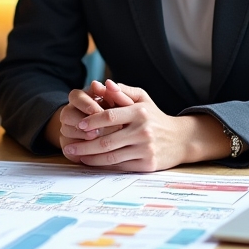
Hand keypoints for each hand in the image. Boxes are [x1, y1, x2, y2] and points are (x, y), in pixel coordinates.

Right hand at [48, 80, 121, 149]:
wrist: (121, 137)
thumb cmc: (122, 115)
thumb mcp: (122, 104)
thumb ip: (117, 94)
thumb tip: (109, 83)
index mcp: (82, 98)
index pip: (76, 96)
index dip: (85, 104)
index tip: (97, 110)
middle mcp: (71, 112)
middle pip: (66, 113)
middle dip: (82, 121)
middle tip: (98, 128)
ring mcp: (68, 128)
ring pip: (66, 130)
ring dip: (81, 135)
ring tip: (97, 138)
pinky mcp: (69, 144)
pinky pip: (68, 146)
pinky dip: (80, 148)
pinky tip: (92, 150)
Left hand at [58, 79, 230, 170]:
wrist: (181, 139)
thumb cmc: (155, 116)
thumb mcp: (142, 99)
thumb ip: (121, 92)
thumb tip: (103, 83)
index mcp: (139, 112)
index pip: (109, 116)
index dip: (92, 121)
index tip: (79, 125)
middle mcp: (143, 131)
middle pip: (107, 140)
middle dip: (84, 145)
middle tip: (68, 146)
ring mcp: (145, 149)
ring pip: (111, 156)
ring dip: (90, 158)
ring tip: (76, 156)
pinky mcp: (147, 164)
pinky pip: (120, 166)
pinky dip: (104, 166)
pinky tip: (91, 163)